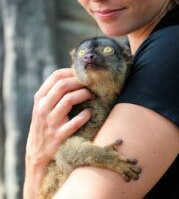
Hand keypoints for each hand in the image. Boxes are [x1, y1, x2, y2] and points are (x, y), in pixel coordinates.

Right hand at [24, 68, 91, 197]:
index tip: (82, 73)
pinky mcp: (59, 136)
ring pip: (69, 99)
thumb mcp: (42, 108)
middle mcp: (43, 108)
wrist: (37, 155)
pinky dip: (85, 115)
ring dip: (84, 94)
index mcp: (39, 99)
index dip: (71, 72)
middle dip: (79, 82)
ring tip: (92, 95)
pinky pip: (76, 121)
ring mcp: (50, 122)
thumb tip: (73, 76)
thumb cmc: (44, 126)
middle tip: (90, 84)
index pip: (55, 76)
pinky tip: (89, 113)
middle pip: (63, 85)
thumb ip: (52, 93)